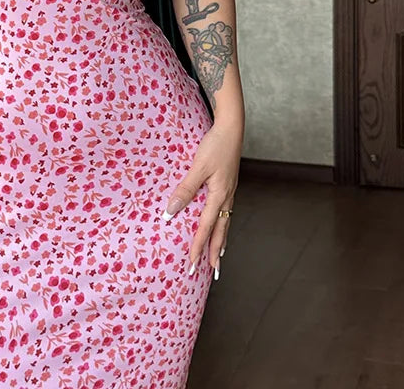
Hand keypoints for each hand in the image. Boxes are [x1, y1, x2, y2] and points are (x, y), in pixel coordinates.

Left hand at [162, 118, 242, 278]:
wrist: (231, 130)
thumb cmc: (215, 146)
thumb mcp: (198, 167)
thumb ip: (185, 190)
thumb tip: (171, 212)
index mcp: (219, 196)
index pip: (205, 228)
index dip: (198, 247)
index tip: (192, 265)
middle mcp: (227, 198)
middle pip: (220, 232)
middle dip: (214, 253)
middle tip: (213, 273)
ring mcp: (229, 192)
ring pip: (225, 223)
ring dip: (220, 241)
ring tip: (218, 257)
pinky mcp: (228, 185)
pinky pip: (226, 212)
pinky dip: (223, 225)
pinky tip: (220, 224)